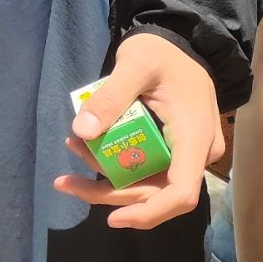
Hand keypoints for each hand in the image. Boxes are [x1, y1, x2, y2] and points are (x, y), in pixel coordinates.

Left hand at [56, 32, 222, 230]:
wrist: (179, 43)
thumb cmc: (161, 53)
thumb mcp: (134, 64)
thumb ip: (110, 97)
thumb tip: (82, 132)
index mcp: (194, 137)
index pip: (182, 193)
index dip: (150, 212)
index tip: (114, 218)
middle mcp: (196, 153)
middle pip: (156, 192)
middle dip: (110, 191)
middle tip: (66, 179)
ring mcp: (185, 154)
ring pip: (147, 183)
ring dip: (107, 177)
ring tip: (72, 147)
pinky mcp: (172, 150)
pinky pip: (145, 168)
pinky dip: (114, 163)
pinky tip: (84, 145)